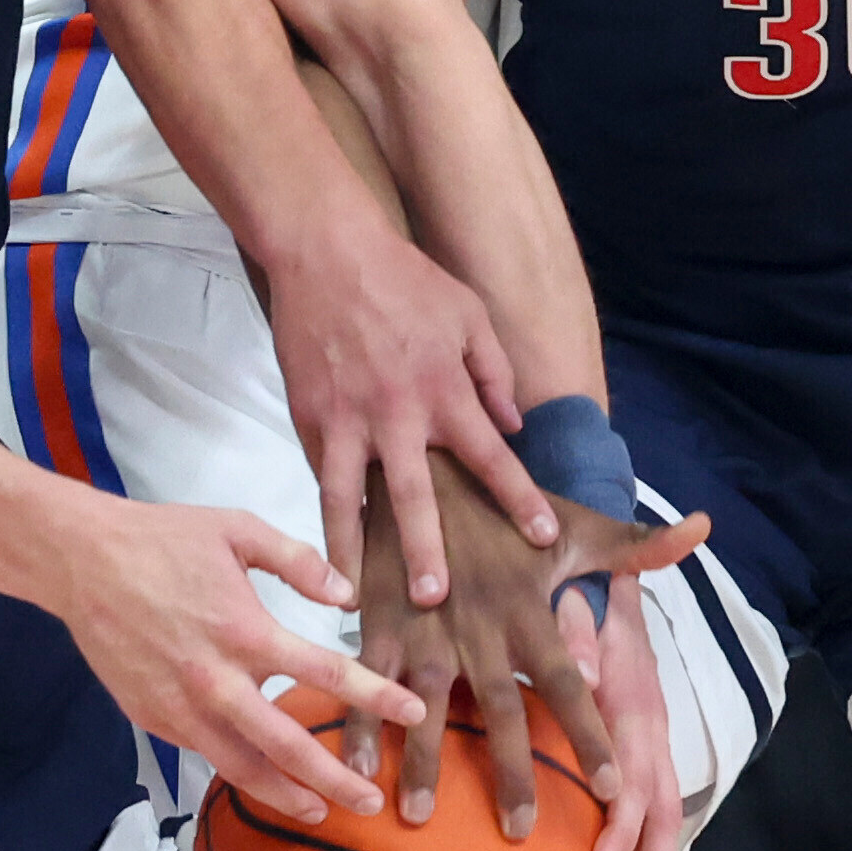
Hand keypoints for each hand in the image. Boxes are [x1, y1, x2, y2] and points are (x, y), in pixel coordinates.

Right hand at [43, 492, 421, 823]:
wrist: (80, 562)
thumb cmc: (163, 539)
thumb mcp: (238, 529)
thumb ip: (298, 561)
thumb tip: (345, 595)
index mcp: (246, 631)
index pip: (326, 672)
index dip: (375, 696)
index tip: (412, 712)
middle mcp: (216, 681)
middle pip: (288, 745)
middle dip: (335, 779)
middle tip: (370, 802)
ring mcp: (181, 707)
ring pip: (242, 768)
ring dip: (285, 796)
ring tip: (320, 813)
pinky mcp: (154, 718)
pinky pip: (204, 754)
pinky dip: (237, 772)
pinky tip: (261, 780)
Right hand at [269, 228, 545, 607]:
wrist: (326, 251)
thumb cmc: (405, 279)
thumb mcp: (468, 314)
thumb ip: (493, 372)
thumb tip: (512, 425)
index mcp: (444, 389)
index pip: (491, 457)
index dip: (520, 499)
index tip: (543, 538)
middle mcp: (396, 415)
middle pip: (415, 496)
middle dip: (425, 550)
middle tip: (435, 598)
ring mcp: (346, 420)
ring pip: (348, 499)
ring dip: (352, 550)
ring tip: (351, 597)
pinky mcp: (308, 417)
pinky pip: (322, 473)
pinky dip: (327, 512)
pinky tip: (330, 548)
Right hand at [349, 449, 704, 850]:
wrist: (423, 463)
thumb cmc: (504, 505)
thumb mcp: (574, 522)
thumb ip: (637, 545)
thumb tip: (702, 531)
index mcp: (530, 610)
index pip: (570, 683)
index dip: (593, 735)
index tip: (616, 789)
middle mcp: (481, 626)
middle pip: (503, 711)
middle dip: (512, 773)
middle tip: (521, 832)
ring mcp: (425, 627)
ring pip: (425, 705)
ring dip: (422, 760)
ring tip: (418, 816)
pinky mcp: (378, 620)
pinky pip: (368, 680)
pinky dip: (358, 721)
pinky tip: (356, 766)